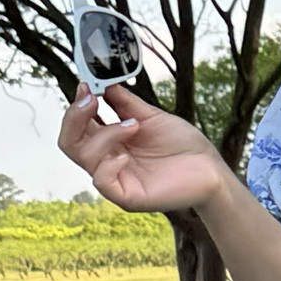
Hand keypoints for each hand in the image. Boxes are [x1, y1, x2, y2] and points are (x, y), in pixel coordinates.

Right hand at [59, 83, 231, 212]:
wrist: (211, 170)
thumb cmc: (184, 146)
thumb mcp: (151, 117)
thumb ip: (125, 103)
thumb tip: (102, 84)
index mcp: (111, 142)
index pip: (78, 126)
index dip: (76, 107)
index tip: (85, 86)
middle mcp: (108, 160)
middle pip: (70, 142)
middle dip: (75, 117)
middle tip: (92, 100)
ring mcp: (117, 179)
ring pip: (84, 157)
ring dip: (105, 135)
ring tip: (133, 126)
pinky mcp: (128, 197)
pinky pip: (102, 183)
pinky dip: (108, 166)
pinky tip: (125, 156)